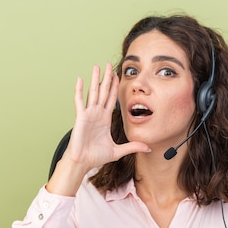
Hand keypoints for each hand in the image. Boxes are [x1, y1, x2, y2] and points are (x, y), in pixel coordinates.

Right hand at [46, 64, 150, 195]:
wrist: (83, 162)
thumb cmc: (95, 156)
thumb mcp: (118, 150)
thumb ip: (132, 147)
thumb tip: (148, 148)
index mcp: (105, 119)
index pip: (111, 99)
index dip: (115, 87)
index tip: (118, 76)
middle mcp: (97, 114)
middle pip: (103, 92)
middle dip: (107, 78)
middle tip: (109, 65)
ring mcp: (88, 114)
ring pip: (93, 92)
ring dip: (95, 79)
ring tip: (97, 66)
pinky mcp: (80, 117)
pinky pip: (80, 101)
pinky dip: (79, 90)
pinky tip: (80, 79)